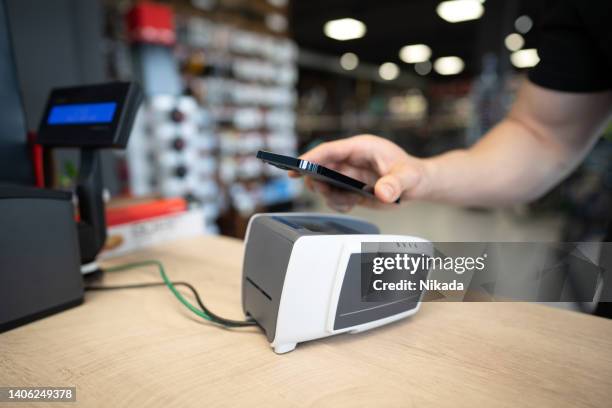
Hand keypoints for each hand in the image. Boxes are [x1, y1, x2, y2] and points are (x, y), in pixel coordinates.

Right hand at [290, 135, 431, 211]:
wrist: (417, 184)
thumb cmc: (412, 173)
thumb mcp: (407, 177)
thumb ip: (395, 184)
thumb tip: (383, 193)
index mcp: (360, 147)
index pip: (329, 150)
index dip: (310, 158)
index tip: (296, 167)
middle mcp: (350, 160)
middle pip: (320, 168)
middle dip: (319, 182)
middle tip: (326, 191)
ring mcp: (348, 175)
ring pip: (325, 186)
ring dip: (332, 196)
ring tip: (351, 200)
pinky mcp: (349, 188)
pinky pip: (334, 198)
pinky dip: (339, 204)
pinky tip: (353, 204)